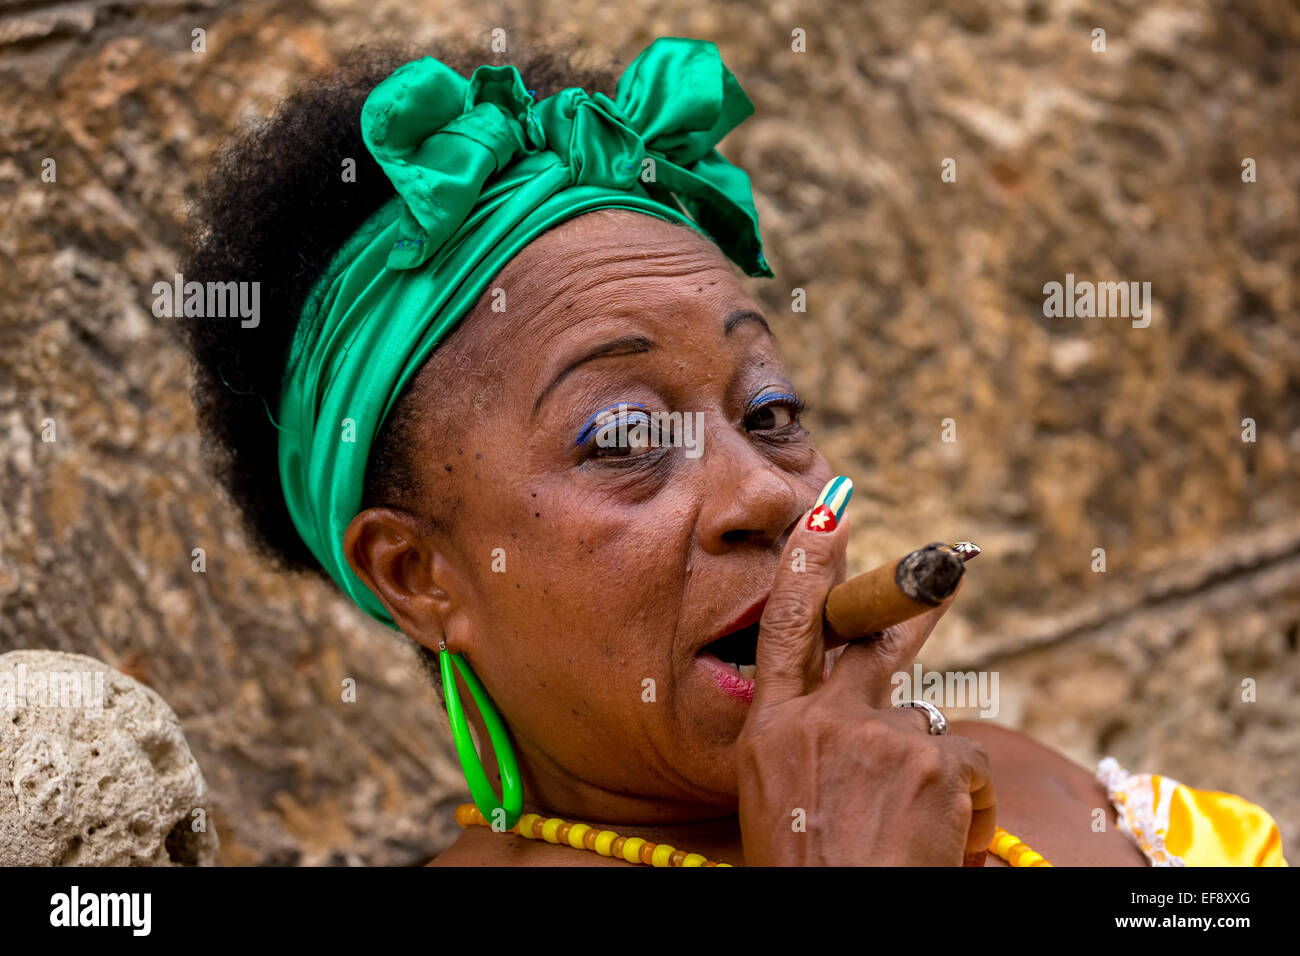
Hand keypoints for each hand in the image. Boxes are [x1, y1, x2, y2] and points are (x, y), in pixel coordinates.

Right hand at [736, 480, 995, 864]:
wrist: (836, 924)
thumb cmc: (807, 873)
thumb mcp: (779, 799)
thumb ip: (808, 746)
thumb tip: (861, 720)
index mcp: (769, 734)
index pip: (786, 631)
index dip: (808, 569)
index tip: (827, 519)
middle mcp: (819, 721)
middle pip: (872, 639)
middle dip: (910, 597)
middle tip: (947, 563)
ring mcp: (874, 735)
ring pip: (926, 725)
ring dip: (933, 773)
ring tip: (920, 832)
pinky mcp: (929, 760)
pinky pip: (967, 766)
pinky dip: (968, 807)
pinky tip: (944, 843)